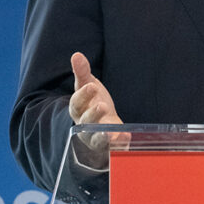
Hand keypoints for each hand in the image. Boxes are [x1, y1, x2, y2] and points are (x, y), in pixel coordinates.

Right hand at [68, 52, 126, 167]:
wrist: (103, 123)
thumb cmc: (93, 102)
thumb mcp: (88, 85)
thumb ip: (82, 72)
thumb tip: (76, 55)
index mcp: (79, 109)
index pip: (76, 103)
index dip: (83, 95)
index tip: (92, 86)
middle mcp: (85, 126)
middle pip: (86, 122)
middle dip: (94, 114)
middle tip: (103, 105)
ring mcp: (96, 138)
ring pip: (97, 140)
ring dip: (104, 136)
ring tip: (112, 132)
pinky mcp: (110, 146)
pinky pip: (113, 148)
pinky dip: (119, 144)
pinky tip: (127, 137)